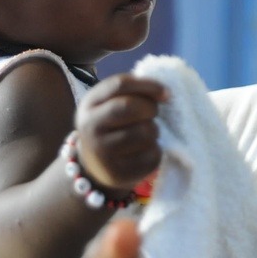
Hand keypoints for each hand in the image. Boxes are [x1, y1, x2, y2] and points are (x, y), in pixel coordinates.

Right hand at [75, 74, 168, 193]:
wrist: (95, 166)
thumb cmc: (112, 126)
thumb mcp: (111, 104)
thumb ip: (132, 92)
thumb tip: (165, 93)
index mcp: (89, 103)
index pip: (120, 85)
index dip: (148, 85)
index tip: (166, 93)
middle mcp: (90, 127)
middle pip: (131, 107)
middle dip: (150, 108)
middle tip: (152, 114)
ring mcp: (102, 152)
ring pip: (144, 132)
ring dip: (154, 130)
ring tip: (146, 133)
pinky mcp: (118, 173)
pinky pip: (151, 155)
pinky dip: (155, 150)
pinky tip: (145, 151)